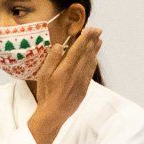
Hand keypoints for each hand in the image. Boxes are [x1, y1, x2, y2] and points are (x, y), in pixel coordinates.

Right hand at [30, 24, 100, 138]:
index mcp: (65, 69)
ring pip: (91, 62)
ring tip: (99, 40)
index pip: (78, 49)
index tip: (90, 29)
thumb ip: (52, 59)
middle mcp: (76, 74)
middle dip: (92, 40)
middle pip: (87, 54)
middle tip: (98, 30)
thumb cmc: (45, 94)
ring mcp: (82, 81)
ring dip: (95, 50)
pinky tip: (95, 57)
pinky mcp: (84, 89)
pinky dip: (93, 62)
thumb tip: (61, 45)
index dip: (85, 38)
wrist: (53, 115)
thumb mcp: (43, 75)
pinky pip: (90, 72)